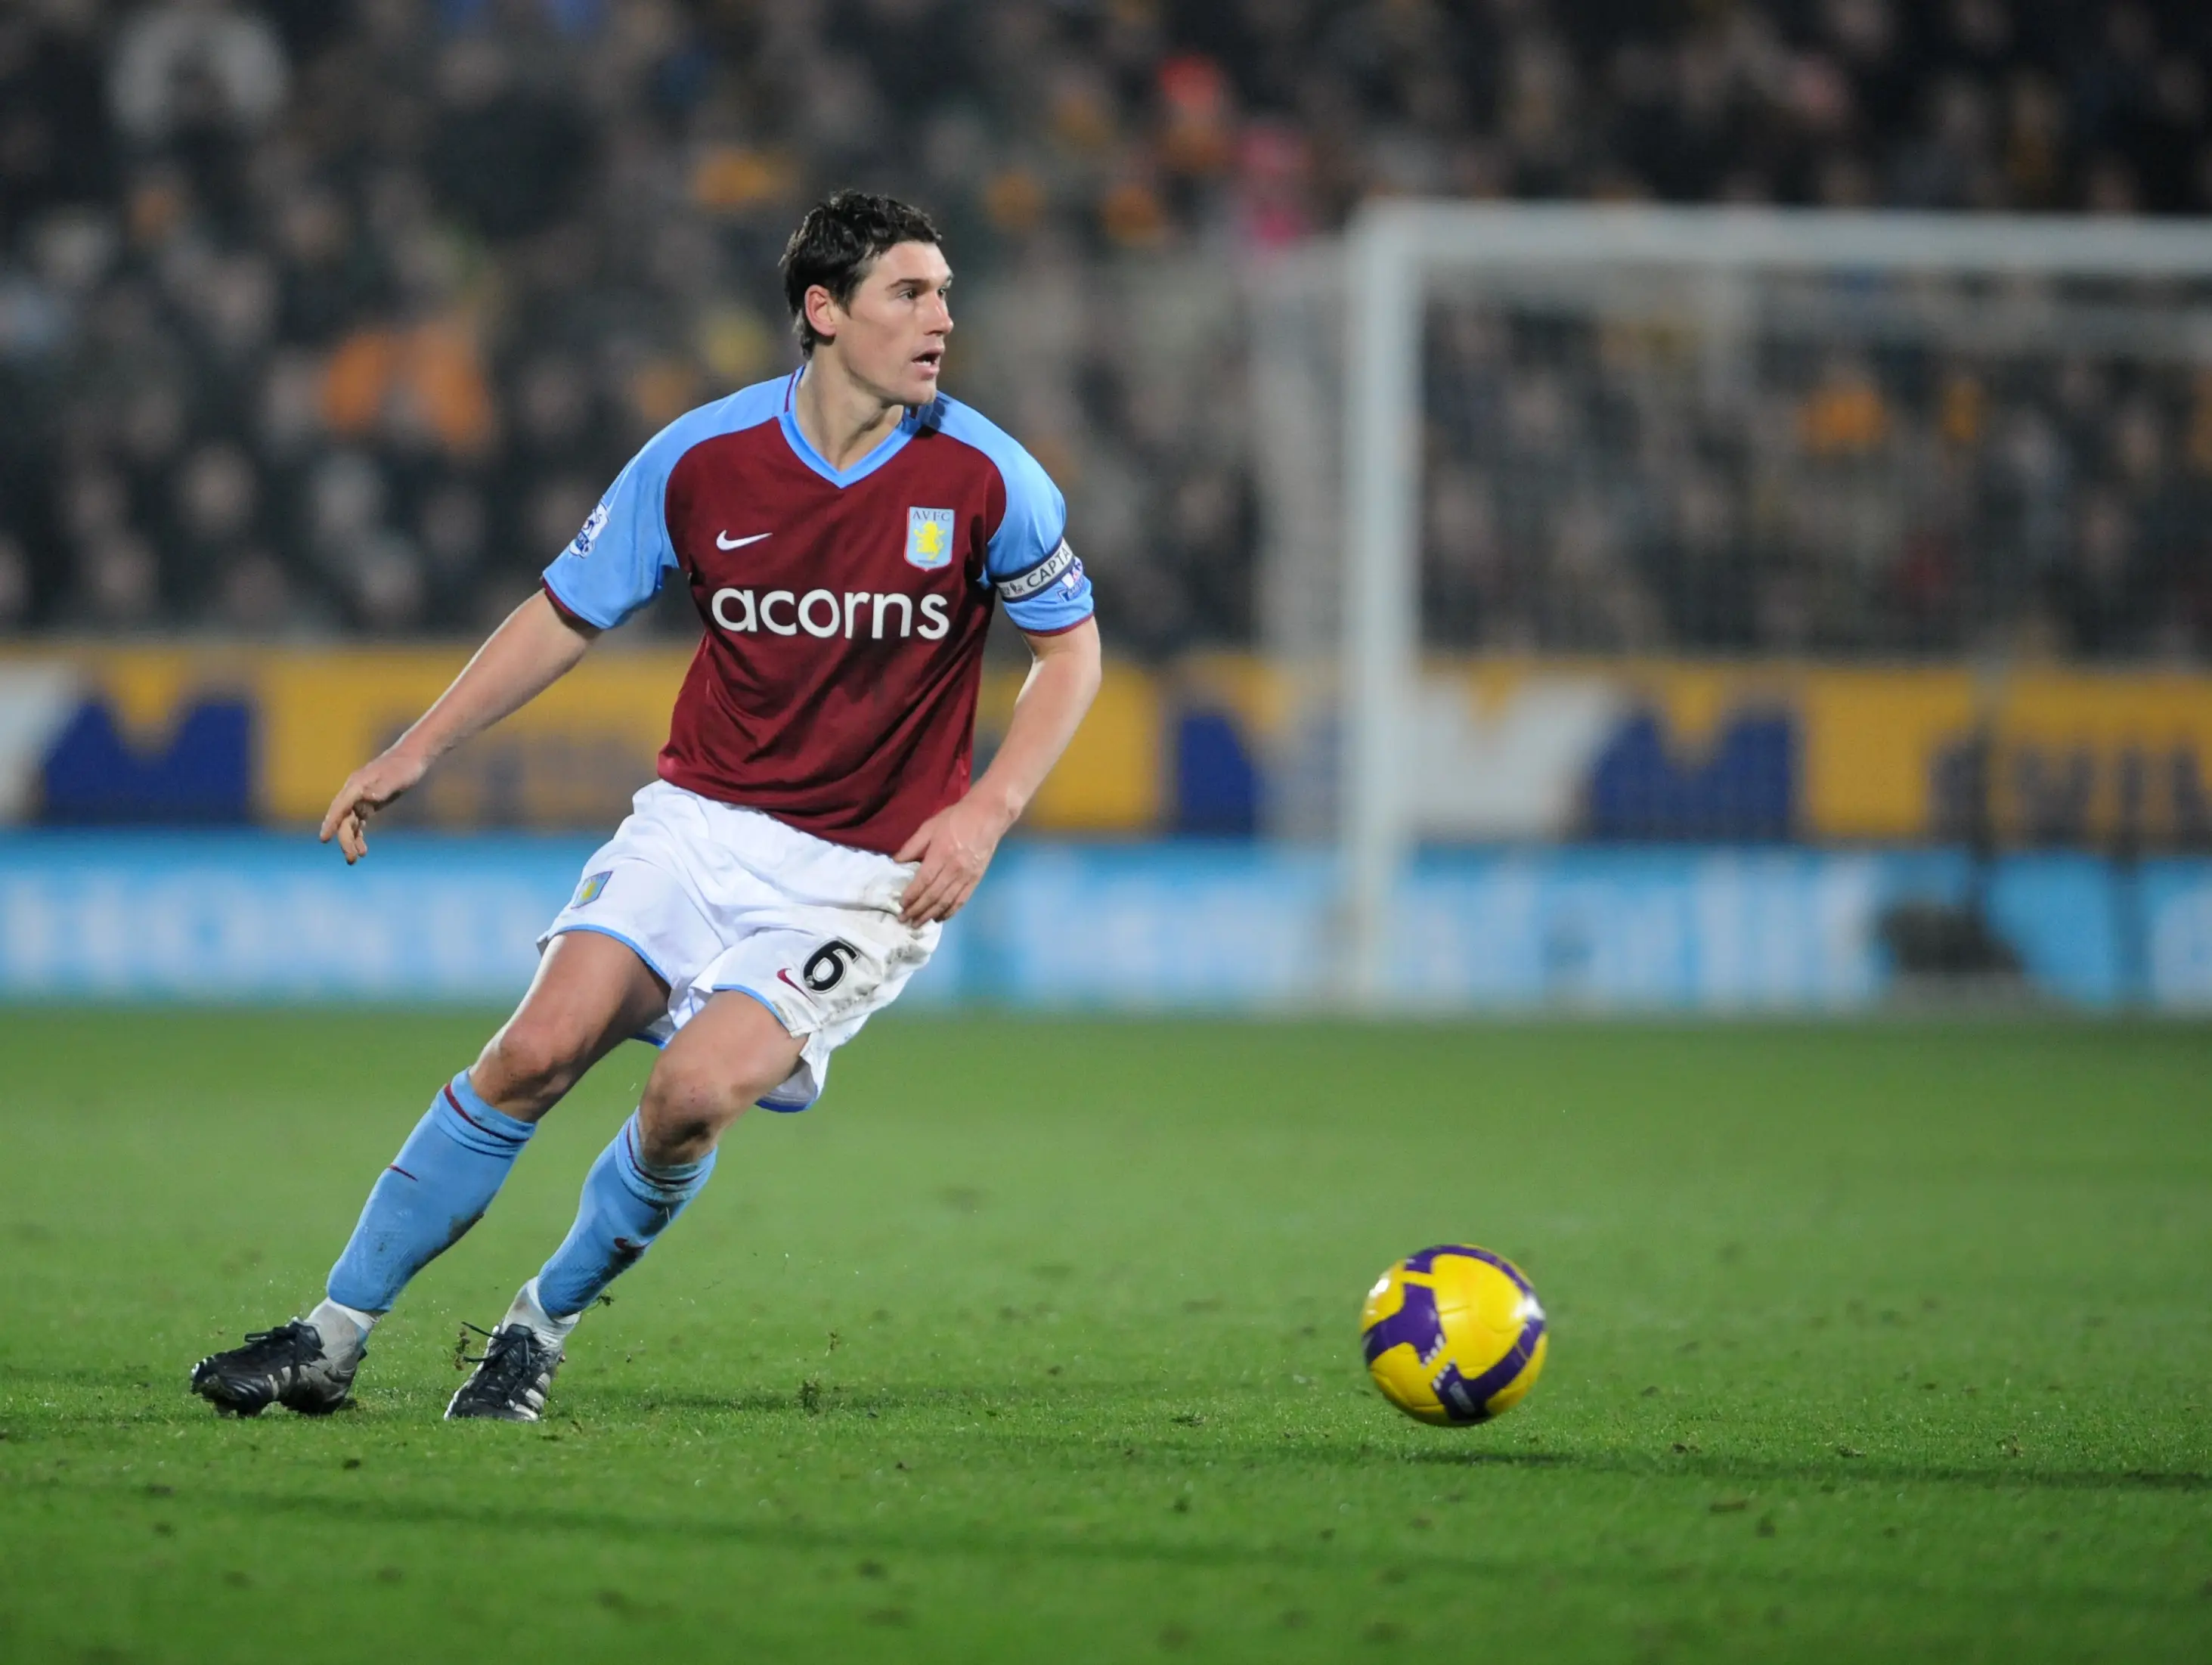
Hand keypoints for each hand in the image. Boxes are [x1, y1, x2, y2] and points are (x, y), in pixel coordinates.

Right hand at [319, 748, 430, 863]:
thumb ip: (381, 788)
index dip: (331, 823)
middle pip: (344, 819)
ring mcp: (360, 798)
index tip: (324, 838)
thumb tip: (365, 797)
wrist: (412, 758)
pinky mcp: (368, 803)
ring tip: (354, 859)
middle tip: (351, 860)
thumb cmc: (405, 767)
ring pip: (349, 823)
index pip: (340, 806)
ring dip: (350, 841)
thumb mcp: (396, 778)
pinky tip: (363, 850)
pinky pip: (358, 822)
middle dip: (345, 840)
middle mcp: (354, 792)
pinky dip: (358, 835)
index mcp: (357, 784)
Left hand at [893, 794, 1011, 923]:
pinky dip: (950, 912)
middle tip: (904, 920)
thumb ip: (912, 845)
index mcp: (941, 853)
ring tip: (917, 924)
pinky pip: (961, 900)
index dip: (912, 895)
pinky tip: (939, 918)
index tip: (901, 905)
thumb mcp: (929, 826)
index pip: (924, 880)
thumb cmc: (956, 818)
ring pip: (946, 901)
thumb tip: (896, 862)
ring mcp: (967, 876)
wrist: (988, 815)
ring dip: (930, 915)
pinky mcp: (976, 879)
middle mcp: (955, 868)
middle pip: (934, 895)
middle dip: (917, 910)